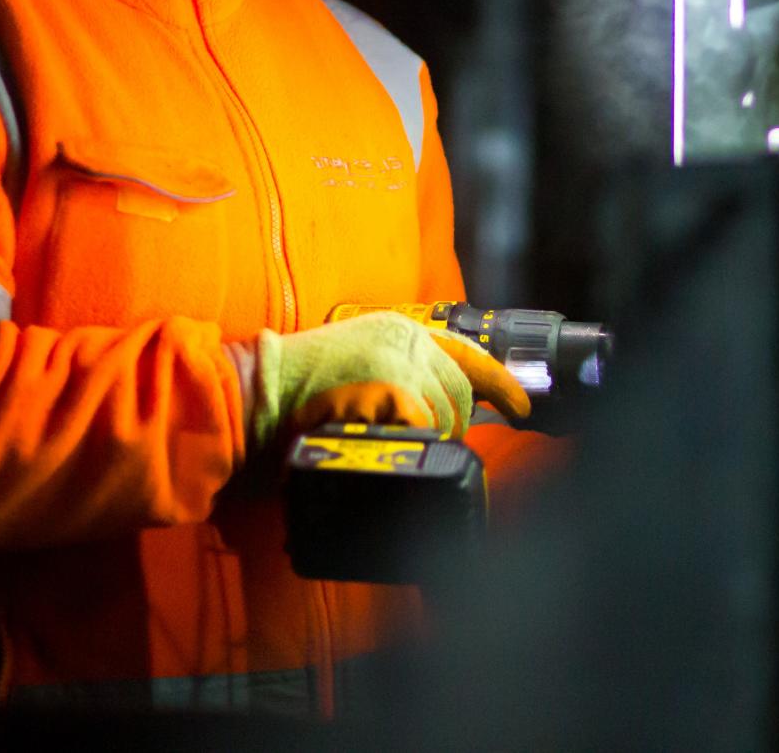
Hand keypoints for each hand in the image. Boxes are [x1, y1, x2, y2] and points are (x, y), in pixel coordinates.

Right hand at [237, 311, 530, 452]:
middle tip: (420, 443)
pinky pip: (427, 426)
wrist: (256, 392)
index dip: (500, 384)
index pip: (466, 354)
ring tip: (393, 445)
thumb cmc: (296, 392)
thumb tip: (435, 411)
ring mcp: (401, 361)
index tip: (522, 406)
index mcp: (398, 331)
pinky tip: (392, 446)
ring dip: (432, 440)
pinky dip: (415, 442)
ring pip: (450, 414)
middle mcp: (406, 339)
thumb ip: (396, 378)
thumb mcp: (355, 368)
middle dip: (452, 425)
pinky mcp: (392, 388)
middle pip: (461, 391)